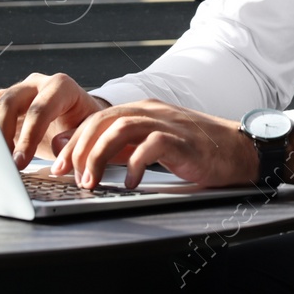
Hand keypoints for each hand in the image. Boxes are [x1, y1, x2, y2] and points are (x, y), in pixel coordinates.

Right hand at [0, 72, 109, 168]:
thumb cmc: (87, 124)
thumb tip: (57, 146)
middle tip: (3, 162)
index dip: (27, 138)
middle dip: (2, 134)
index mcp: (61, 87)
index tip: (20, 162)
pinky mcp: (6, 102)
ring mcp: (20, 91)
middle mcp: (37, 84)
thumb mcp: (90, 131)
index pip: (39, 110)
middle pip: (9, 102)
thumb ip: (75, 138)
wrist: (81, 118)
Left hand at [51, 99, 260, 190]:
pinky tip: (129, 184)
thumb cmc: (192, 149)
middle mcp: (150, 111)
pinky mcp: (183, 140)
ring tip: (90, 182)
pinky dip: (135, 165)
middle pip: (102, 120)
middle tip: (67, 176)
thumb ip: (116, 145)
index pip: (95, 118)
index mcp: (139, 109)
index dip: (72, 141)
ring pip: (121, 128)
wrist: (236, 149)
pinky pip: (152, 146)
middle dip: (79, 149)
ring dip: (99, 156)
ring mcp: (167, 123)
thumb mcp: (147, 144)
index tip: (57, 166)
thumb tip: (75, 150)